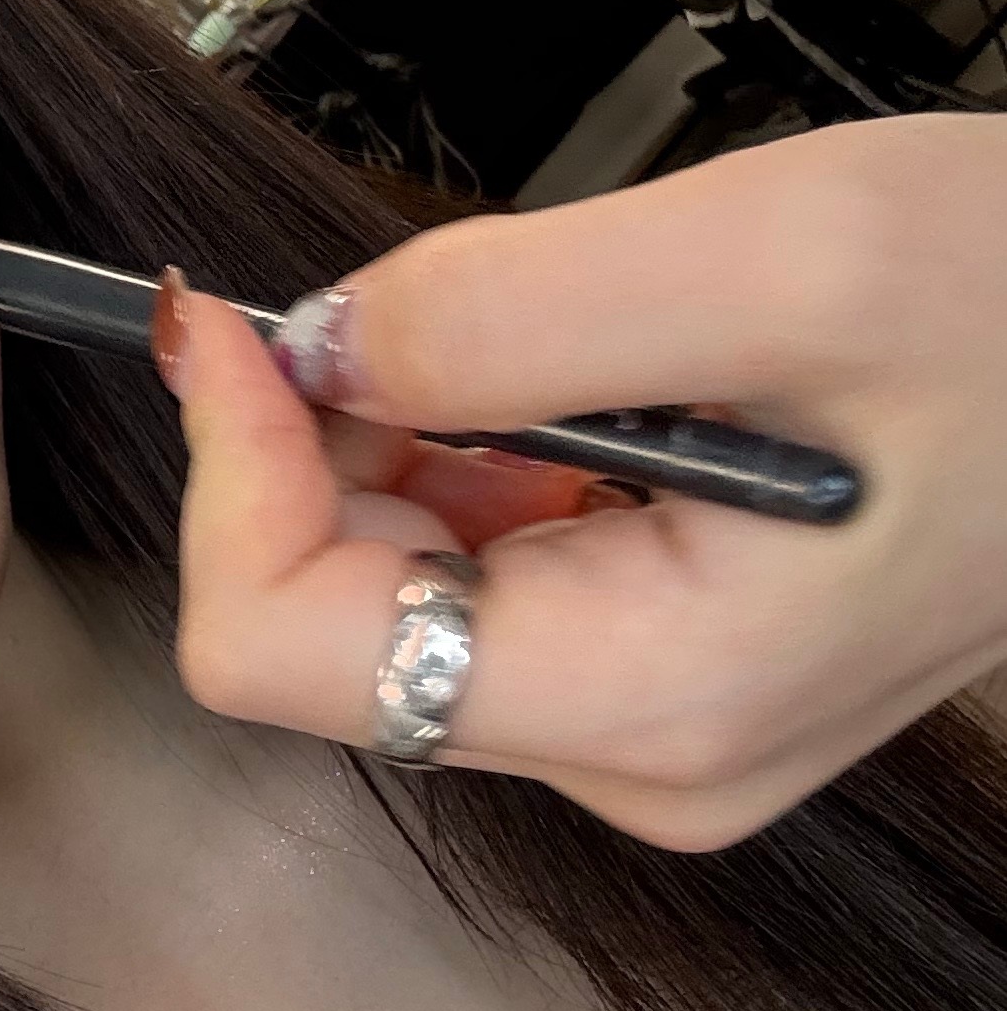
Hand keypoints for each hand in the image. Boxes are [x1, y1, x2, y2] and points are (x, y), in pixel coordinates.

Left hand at [159, 120, 1006, 848]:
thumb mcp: (782, 252)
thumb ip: (506, 309)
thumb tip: (304, 348)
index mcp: (652, 699)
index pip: (280, 651)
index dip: (229, 472)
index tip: (233, 320)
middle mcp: (637, 758)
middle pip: (327, 623)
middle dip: (316, 448)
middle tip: (396, 298)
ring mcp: (652, 729)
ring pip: (397, 593)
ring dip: (400, 445)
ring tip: (552, 334)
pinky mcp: (667, 674)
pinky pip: (486, 573)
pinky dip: (473, 459)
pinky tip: (580, 383)